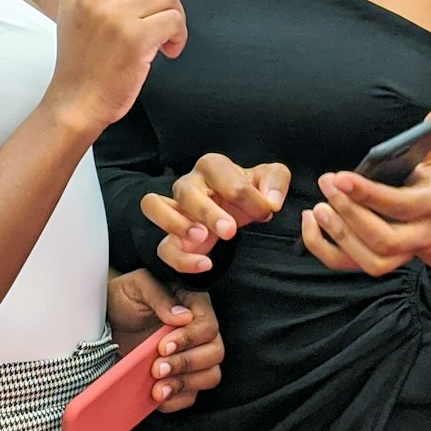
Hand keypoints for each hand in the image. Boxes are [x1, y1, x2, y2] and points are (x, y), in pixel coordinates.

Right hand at [46, 0, 186, 133]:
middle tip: (156, 30)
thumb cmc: (84, 64)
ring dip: (173, 20)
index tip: (142, 13)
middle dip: (161, 5)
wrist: (75, 103)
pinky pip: (174, 19)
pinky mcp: (134, 36)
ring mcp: (113, 15)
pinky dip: (178, 36)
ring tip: (162, 41)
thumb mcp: (89, 17)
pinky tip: (167, 51)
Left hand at [107, 269, 223, 412]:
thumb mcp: (138, 286)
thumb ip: (159, 296)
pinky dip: (177, 399)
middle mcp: (199, 332)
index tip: (162, 346)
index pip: (207, 327)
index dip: (188, 340)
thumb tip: (182, 317)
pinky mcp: (180, 375)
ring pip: (209, 376)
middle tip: (156, 368)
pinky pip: (192, 394)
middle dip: (186, 364)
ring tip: (157, 388)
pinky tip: (159, 396)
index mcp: (194, 306)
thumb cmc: (126, 295)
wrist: (108, 316)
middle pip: (214, 354)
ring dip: (184, 384)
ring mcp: (192, 355)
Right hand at [141, 153, 291, 275]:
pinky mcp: (173, 237)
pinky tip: (204, 264)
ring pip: (154, 206)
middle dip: (206, 211)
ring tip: (202, 238)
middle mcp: (189, 184)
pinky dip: (180, 258)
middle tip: (229, 230)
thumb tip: (271, 201)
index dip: (245, 195)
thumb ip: (276, 182)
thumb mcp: (269, 180)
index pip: (221, 173)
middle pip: (185, 190)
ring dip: (176, 224)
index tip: (266, 211)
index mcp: (212, 166)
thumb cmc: (250, 193)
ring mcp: (175, 209)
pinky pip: (163, 247)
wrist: (239, 210)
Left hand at [299, 105, 430, 275]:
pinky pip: (345, 265)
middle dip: (350, 213)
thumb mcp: (430, 157)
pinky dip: (322, 247)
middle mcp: (419, 236)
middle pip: (384, 239)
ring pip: (369, 260)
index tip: (340, 176)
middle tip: (326, 184)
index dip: (369, 194)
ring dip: (338, 234)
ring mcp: (398, 255)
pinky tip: (310, 221)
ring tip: (318, 207)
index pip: (401, 205)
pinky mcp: (375, 262)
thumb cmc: (421, 181)